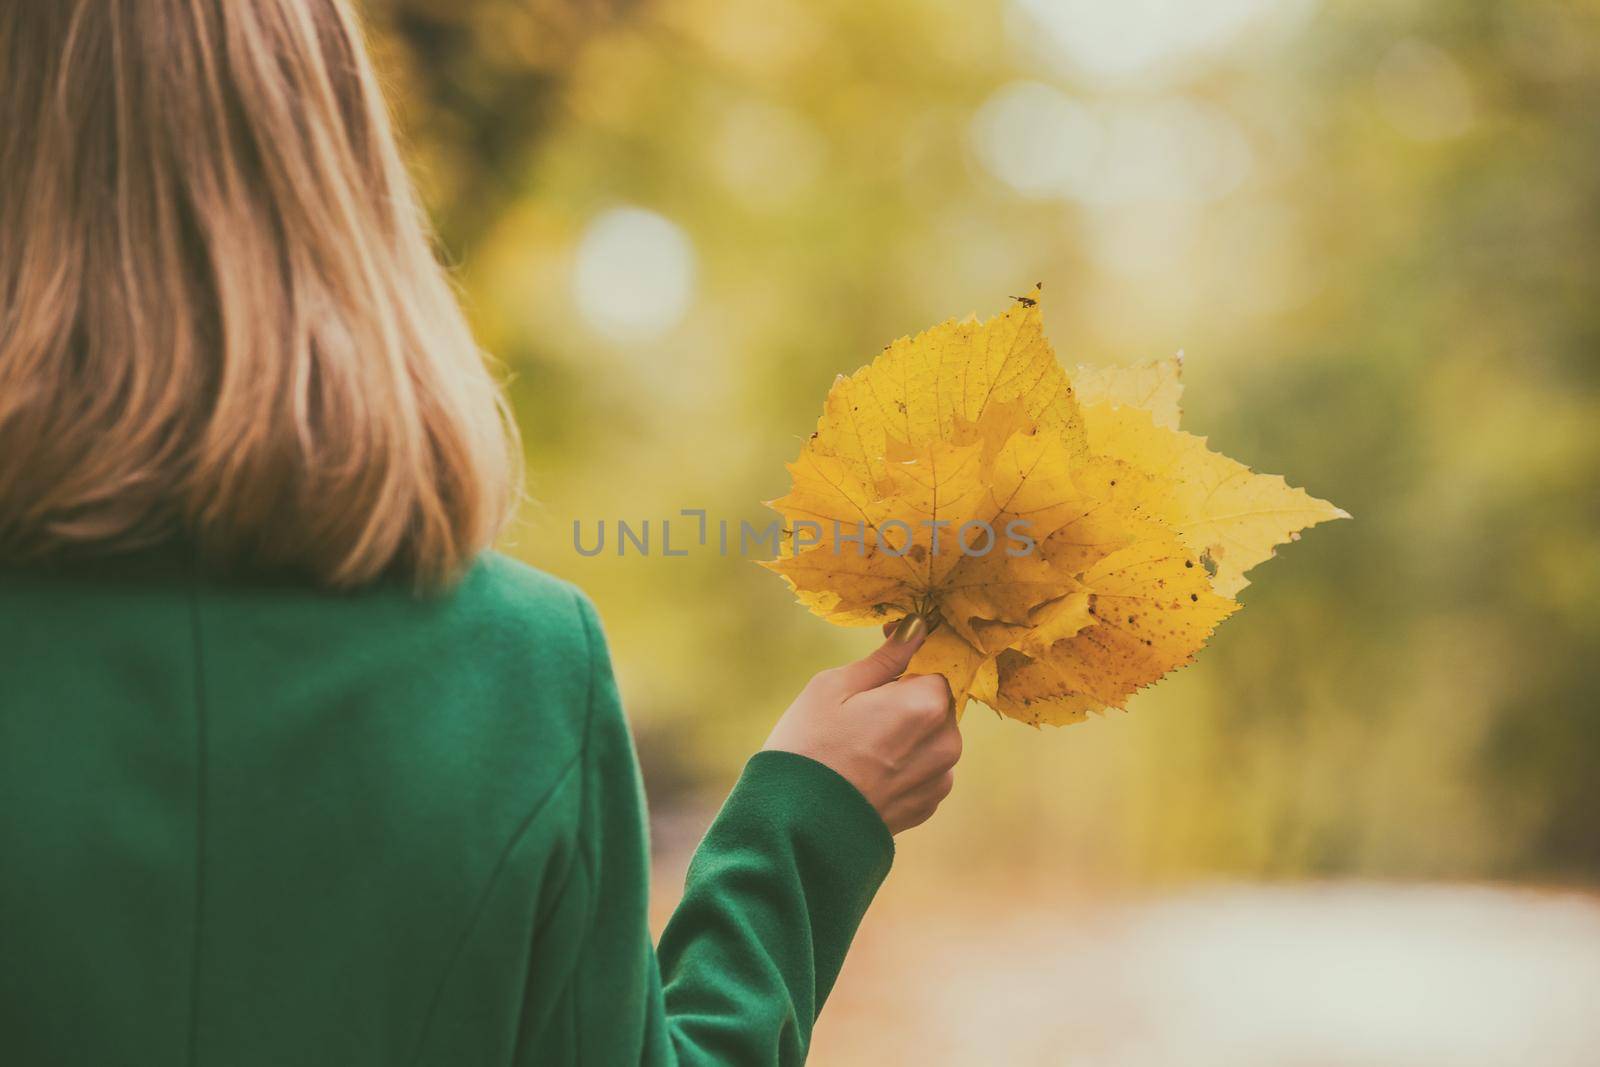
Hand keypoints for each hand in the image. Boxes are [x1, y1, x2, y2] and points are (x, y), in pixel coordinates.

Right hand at [763, 616, 961, 834]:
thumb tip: (918, 626)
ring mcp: (939, 779)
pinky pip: (926, 771)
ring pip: (933, 739)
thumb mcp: (834, 687)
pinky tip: (867, 772)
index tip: (879, 673)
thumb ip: (886, 657)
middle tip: (859, 714)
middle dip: (908, 702)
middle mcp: (946, 743)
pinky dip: (904, 766)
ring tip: (860, 746)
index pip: (935, 667)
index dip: (908, 664)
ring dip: (908, 735)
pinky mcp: (927, 807)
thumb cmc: (808, 746)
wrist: (796, 826)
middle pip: (936, 704)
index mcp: (927, 705)